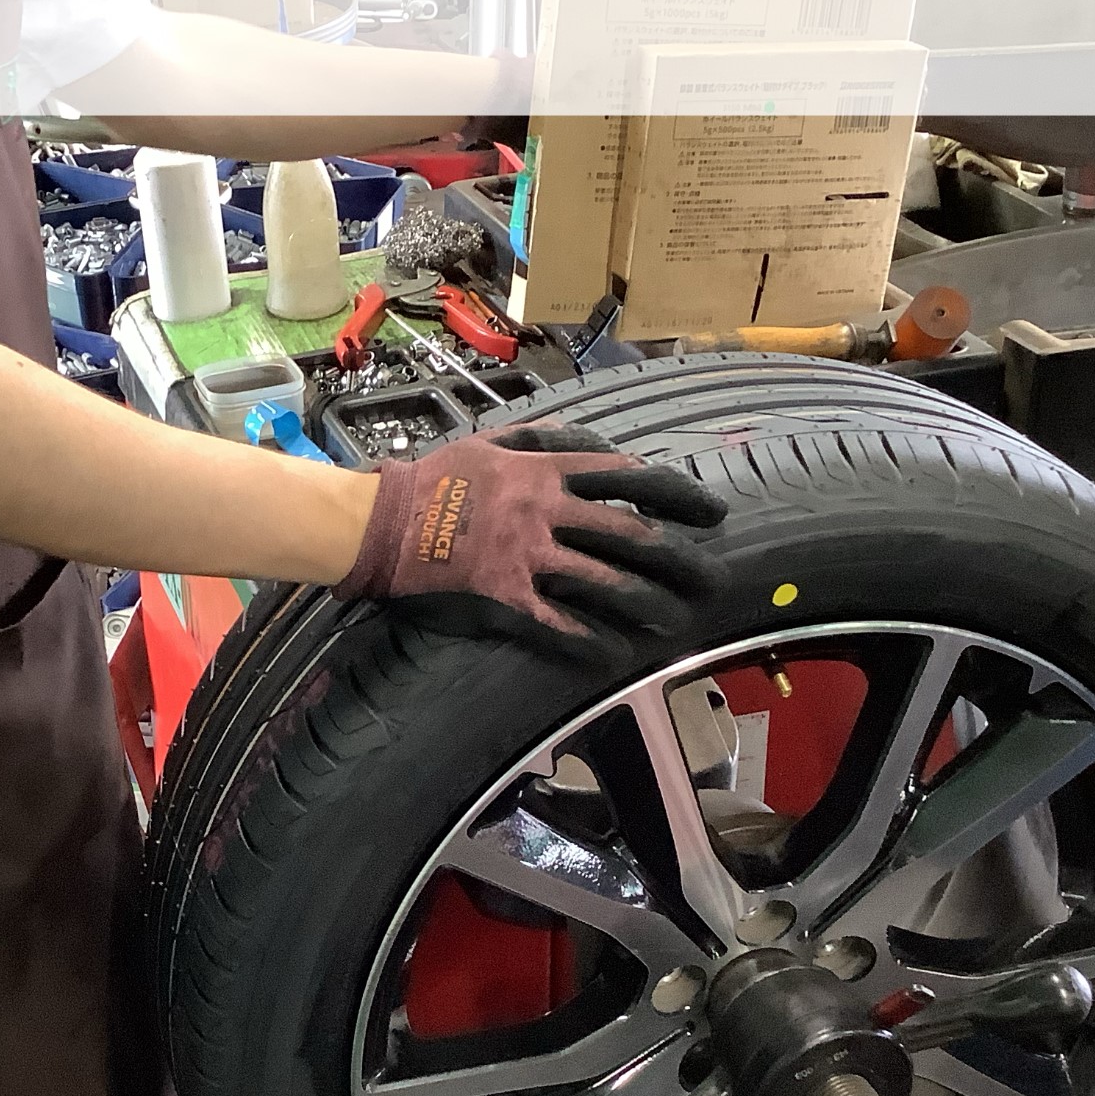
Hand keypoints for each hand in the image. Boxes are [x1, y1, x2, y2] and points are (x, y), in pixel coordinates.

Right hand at [334, 423, 727, 642]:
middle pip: (632, 536)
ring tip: (677, 619)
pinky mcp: (504, 600)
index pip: (629, 480)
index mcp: (545, 472)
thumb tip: (607, 450)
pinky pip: (558, 625)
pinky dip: (592, 642)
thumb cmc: (438, 479)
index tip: (712, 511)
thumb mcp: (497, 442)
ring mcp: (526, 559)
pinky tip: (619, 654)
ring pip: (605, 584)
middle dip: (681, 560)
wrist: (381, 523)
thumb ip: (553, 441)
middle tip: (713, 578)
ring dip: (649, 604)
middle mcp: (545, 514)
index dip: (678, 495)